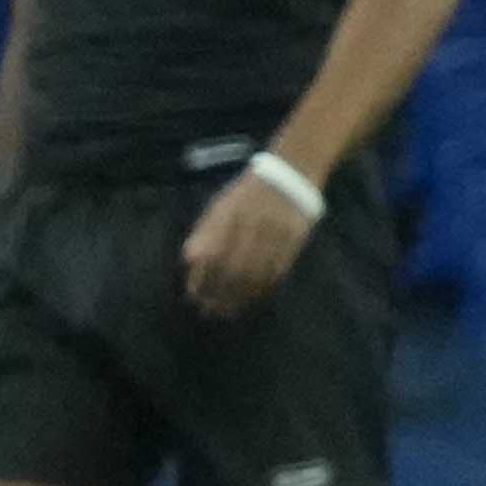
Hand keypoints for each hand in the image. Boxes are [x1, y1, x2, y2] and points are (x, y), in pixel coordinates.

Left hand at [178, 166, 322, 315]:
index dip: (202, 279)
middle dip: (219, 294)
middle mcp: (250, 227)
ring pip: (255, 274)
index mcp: (228, 218)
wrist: (291, 174)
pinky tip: (254, 297)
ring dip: (240, 297)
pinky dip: (264, 288)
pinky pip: (278, 270)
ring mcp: (274, 234)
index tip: (195, 297)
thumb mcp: (220, 206)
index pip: (210, 257)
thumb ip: (204, 232)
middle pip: (232, 270)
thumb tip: (190, 261)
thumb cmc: (248, 194)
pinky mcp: (294, 240)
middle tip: (211, 311)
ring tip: (230, 311)